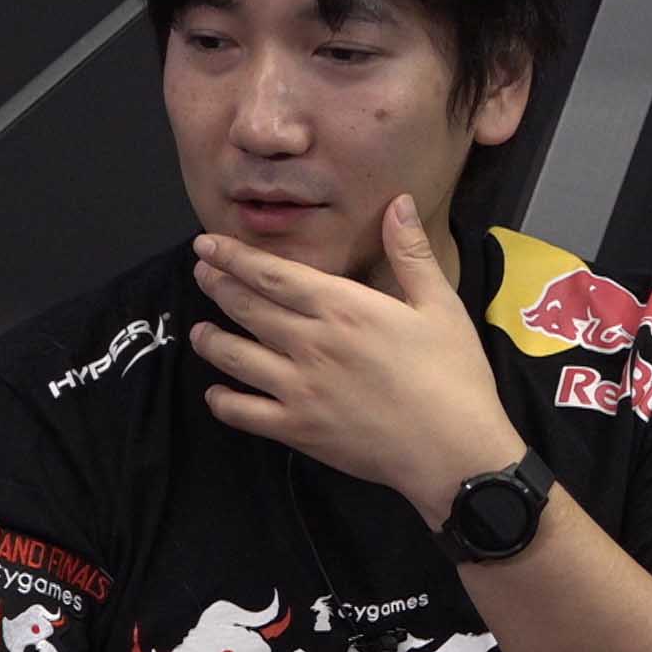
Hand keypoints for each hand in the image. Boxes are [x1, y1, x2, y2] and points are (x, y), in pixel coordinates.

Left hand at [188, 193, 526, 526]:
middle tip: (200, 273)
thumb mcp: (439, 304)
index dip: (234, 257)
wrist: (452, 450)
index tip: (207, 245)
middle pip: (247, 308)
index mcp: (341, 306)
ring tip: (198, 332)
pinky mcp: (298, 429)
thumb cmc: (452, 374)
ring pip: (235, 358)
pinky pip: (245, 413)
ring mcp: (298, 388)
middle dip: (218, 287)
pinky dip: (223, 402)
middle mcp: (309, 342)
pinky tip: (216, 394)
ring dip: (211, 341)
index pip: (272, 274)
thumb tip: (399, 201)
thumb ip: (411, 252)